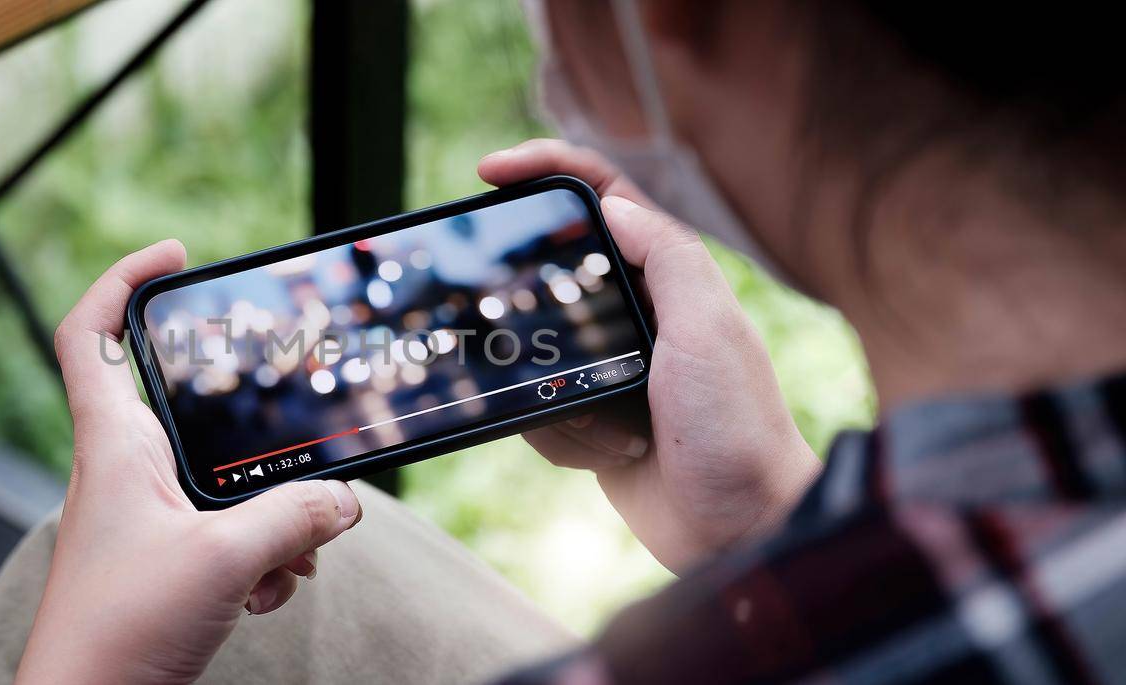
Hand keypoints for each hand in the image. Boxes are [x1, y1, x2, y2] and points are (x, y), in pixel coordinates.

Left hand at [15, 240, 363, 683]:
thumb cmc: (119, 632)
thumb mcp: (226, 561)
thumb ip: (294, 518)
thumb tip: (343, 499)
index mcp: (113, 446)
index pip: (89, 333)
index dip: (122, 279)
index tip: (174, 255)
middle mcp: (124, 472)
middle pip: (191, 410)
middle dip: (254, 438)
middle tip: (290, 454)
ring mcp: (145, 520)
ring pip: (227, 484)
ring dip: (270, 516)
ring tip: (285, 560)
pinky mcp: (167, 564)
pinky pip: (230, 536)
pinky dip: (262, 560)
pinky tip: (266, 596)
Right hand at [479, 139, 820, 571]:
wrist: (739, 531)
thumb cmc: (736, 428)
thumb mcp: (707, 328)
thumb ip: (666, 257)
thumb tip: (611, 205)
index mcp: (669, 275)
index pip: (601, 195)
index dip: (544, 169)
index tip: (488, 172)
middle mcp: (639, 312)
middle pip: (551, 271)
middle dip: (525, 301)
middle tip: (500, 315)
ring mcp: (610, 366)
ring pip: (533, 348)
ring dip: (554, 392)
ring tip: (608, 425)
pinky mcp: (591, 417)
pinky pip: (537, 407)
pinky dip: (561, 435)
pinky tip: (609, 453)